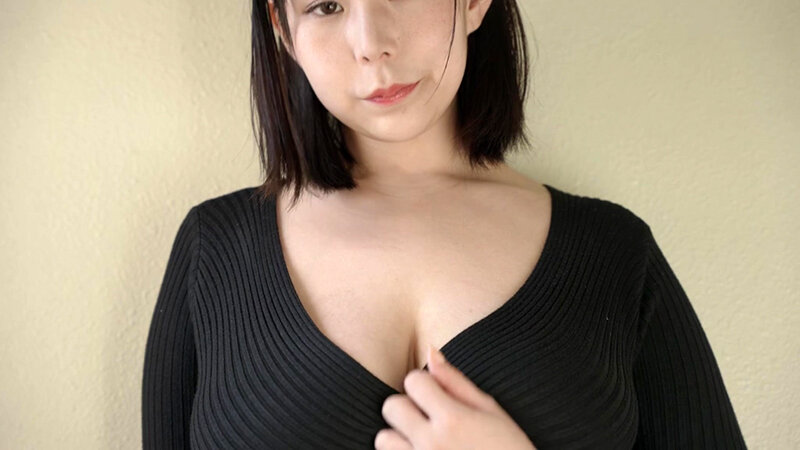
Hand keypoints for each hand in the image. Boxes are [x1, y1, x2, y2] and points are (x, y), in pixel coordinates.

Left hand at [375, 344, 536, 449]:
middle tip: (429, 421)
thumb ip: (456, 382)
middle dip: (407, 408)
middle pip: (391, 407)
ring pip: (383, 439)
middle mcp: (432, 443)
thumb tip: (429, 349)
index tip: (437, 397)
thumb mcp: (492, 413)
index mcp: (453, 419)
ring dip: (398, 438)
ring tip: (422, 444)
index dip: (424, 385)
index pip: (413, 380)